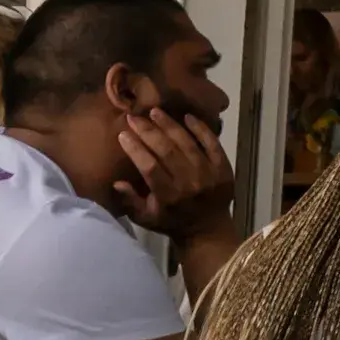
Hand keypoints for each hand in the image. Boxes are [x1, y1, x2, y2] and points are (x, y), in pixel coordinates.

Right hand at [111, 106, 235, 240]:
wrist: (207, 229)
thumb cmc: (171, 222)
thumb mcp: (145, 218)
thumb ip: (130, 202)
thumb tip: (116, 183)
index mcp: (168, 197)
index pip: (150, 167)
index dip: (136, 149)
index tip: (123, 134)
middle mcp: (189, 183)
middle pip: (167, 151)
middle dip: (148, 131)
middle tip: (134, 117)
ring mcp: (208, 173)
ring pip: (187, 143)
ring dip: (170, 125)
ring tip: (155, 111)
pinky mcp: (223, 167)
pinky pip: (212, 143)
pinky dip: (200, 128)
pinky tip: (187, 116)